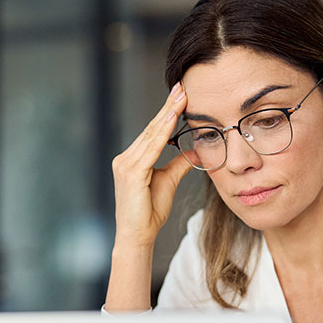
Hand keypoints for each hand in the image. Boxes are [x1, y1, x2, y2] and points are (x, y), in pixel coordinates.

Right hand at [110, 82, 193, 247]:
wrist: (137, 236)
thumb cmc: (149, 213)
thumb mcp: (168, 182)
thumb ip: (179, 164)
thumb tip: (196, 150)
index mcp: (132, 160)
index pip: (153, 132)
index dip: (166, 112)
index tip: (180, 95)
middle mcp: (125, 158)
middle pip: (151, 128)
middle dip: (168, 107)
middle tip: (182, 86)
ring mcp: (126, 164)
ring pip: (151, 135)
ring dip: (167, 114)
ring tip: (181, 96)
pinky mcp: (131, 172)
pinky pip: (150, 148)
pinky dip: (161, 132)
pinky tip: (171, 118)